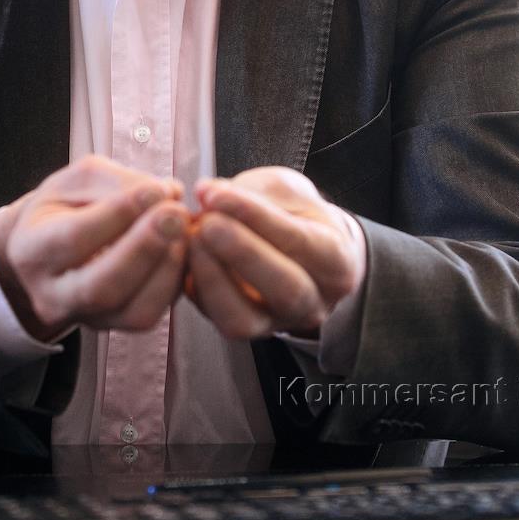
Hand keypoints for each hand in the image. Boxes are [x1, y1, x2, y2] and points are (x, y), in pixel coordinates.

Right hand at [0, 155, 189, 340]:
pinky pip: (151, 313)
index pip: (73, 239)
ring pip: (132, 311)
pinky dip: (174, 280)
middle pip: (101, 287)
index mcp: (31, 251)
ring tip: (184, 226)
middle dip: (145, 248)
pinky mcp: (116, 326)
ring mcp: (86, 318)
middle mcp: (53, 296)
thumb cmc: (65, 205)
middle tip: (177, 214)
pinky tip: (183, 246)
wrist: (53, 244)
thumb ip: (118, 182)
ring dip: (167, 266)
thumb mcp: (78, 180)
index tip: (155, 189)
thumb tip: (167, 192)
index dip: (117, 214)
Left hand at [185, 166, 364, 339]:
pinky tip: (182, 253)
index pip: (298, 240)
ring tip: (189, 237)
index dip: (253, 215)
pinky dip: (195, 285)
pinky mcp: (244, 329)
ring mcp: (277, 323)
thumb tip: (208, 193)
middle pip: (283, 289)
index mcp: (336, 261)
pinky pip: (216, 318)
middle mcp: (313, 302)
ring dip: (211, 277)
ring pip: (245, 319)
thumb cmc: (295, 213)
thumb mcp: (285, 190)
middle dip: (240, 253)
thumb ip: (252, 191)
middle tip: (205, 222)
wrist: (300, 251)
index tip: (215, 193)